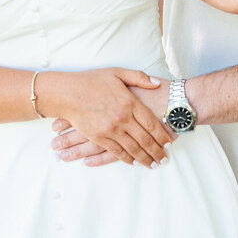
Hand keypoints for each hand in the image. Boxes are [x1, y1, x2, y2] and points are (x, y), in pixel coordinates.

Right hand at [39, 68, 169, 166]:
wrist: (67, 93)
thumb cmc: (92, 81)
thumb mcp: (118, 72)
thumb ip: (139, 77)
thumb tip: (157, 83)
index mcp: (130, 102)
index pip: (152, 123)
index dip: (162, 135)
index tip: (169, 143)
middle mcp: (123, 118)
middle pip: (145, 139)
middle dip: (157, 151)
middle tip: (165, 159)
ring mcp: (111, 129)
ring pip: (133, 148)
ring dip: (145, 158)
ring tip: (154, 165)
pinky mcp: (99, 137)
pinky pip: (117, 152)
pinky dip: (128, 159)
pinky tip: (135, 162)